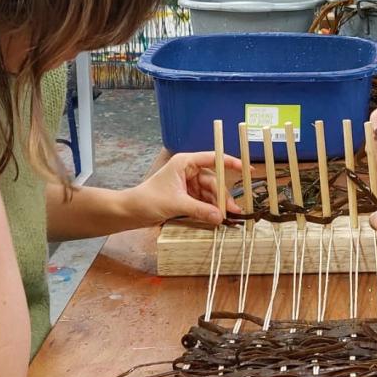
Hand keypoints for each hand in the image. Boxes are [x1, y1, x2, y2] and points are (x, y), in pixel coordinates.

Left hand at [124, 151, 243, 224]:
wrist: (130, 212)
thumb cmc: (148, 200)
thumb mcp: (176, 204)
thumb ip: (200, 209)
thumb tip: (220, 217)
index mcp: (185, 163)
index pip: (213, 158)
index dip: (231, 163)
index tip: (246, 169)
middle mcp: (188, 171)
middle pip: (213, 180)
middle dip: (222, 196)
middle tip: (233, 211)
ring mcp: (187, 184)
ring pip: (209, 193)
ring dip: (216, 205)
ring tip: (225, 218)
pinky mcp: (185, 196)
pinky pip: (203, 201)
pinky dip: (208, 209)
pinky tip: (215, 218)